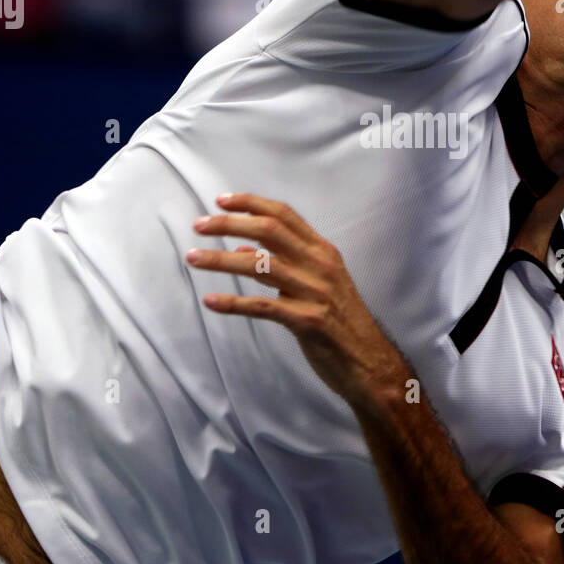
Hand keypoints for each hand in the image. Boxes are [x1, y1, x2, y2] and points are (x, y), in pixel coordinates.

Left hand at [185, 192, 407, 406]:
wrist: (370, 363)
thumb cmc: (341, 323)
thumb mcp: (320, 283)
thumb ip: (288, 262)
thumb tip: (245, 246)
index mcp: (323, 252)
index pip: (284, 215)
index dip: (251, 204)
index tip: (221, 201)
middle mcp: (321, 265)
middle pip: (269, 231)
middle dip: (230, 225)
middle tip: (199, 225)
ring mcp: (316, 292)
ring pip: (260, 266)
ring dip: (221, 260)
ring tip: (193, 258)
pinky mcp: (309, 321)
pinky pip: (263, 306)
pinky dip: (234, 303)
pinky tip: (211, 301)